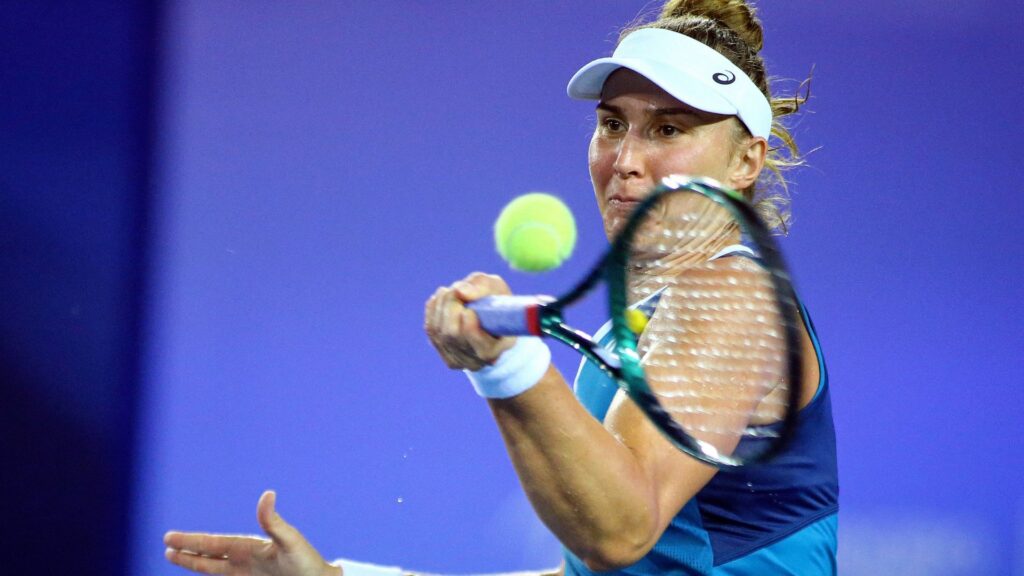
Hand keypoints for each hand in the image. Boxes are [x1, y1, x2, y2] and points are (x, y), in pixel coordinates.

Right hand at [164, 491, 339, 575]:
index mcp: (249, 547)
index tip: (169, 538)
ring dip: (194, 562)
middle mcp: (246, 558)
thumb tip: (268, 493)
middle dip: (187, 550)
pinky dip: (210, 573)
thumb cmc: (307, 563)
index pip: (213, 545)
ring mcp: (249, 572)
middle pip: (209, 554)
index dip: (191, 541)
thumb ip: (274, 522)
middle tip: (165, 545)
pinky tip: (204, 571)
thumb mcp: (289, 541)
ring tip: (173, 557)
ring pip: (213, 567)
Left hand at [425, 272, 514, 370]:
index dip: (471, 329)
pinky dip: (433, 310)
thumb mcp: (496, 288)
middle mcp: (477, 360)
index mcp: (497, 348)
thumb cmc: (495, 301)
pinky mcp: (442, 351)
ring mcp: (457, 359)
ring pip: (439, 331)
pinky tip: (442, 299)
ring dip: (441, 305)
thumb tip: (459, 292)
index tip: (469, 310)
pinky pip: (430, 329)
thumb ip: (481, 287)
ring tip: (452, 291)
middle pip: (454, 336)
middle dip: (452, 307)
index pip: (482, 348)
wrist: (490, 316)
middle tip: (457, 290)